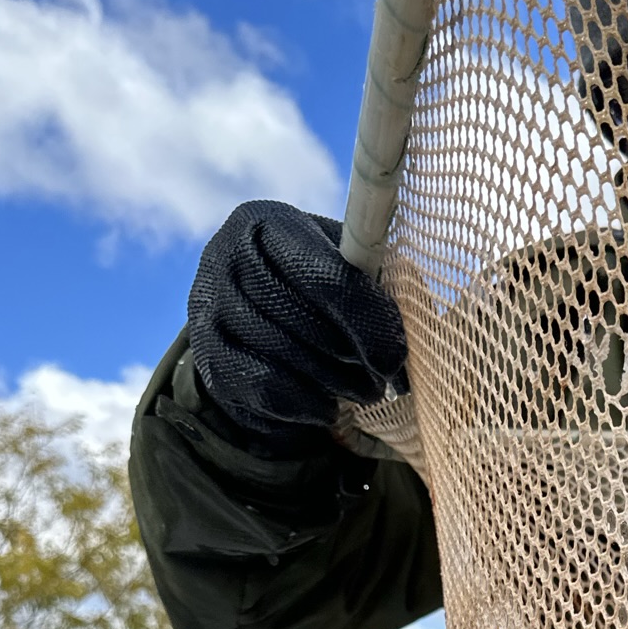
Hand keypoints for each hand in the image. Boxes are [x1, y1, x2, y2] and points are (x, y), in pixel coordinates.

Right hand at [187, 202, 406, 440]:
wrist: (248, 315)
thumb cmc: (314, 286)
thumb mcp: (345, 265)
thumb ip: (380, 282)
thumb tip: (421, 328)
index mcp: (269, 223)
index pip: (327, 278)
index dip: (368, 324)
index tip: (396, 359)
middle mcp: (226, 256)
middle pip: (304, 322)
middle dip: (352, 360)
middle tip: (382, 381)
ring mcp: (208, 306)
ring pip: (285, 358)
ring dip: (334, 384)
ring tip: (362, 392)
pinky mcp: (205, 355)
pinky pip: (264, 389)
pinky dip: (306, 404)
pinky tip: (327, 405)